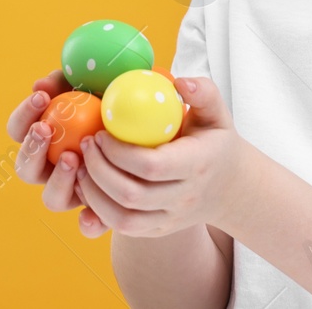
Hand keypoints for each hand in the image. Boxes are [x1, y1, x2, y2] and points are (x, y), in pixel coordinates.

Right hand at [5, 70, 109, 237]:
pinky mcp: (100, 208)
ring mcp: (76, 188)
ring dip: (57, 180)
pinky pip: (88, 222)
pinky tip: (91, 214)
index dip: (23, 116)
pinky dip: (88, 221)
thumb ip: (67, 80)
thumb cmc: (119, 97)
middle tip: (47, 130)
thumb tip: (39, 86)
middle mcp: (54, 166)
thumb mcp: (94, 81)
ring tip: (73, 157)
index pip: (18, 130)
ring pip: (52, 199)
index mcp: (46, 136)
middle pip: (25, 169)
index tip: (41, 98)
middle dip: (32, 150)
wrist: (159, 123)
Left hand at [75, 76, 249, 237]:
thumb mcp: (218, 115)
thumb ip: (204, 93)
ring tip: (81, 165)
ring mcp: (170, 219)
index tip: (101, 132)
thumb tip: (180, 82)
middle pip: (131, 194)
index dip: (119, 151)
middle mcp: (184, 198)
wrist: (229, 188)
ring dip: (94, 193)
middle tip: (86, 144)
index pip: (151, 166)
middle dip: (99, 169)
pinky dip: (99, 209)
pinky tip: (89, 185)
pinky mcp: (158, 230)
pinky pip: (123, 228)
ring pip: (123, 218)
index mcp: (197, 166)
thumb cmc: (215, 142)